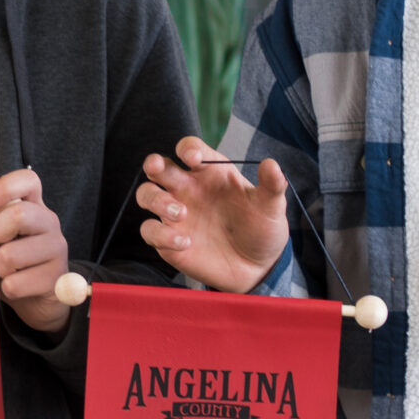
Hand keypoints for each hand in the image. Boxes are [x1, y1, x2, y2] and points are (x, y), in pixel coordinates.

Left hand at [0, 170, 73, 333]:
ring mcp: (57, 251)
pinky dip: (7, 288)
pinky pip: (15, 284)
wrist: (37, 299)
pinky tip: (16, 285)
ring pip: (10, 255)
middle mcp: (50, 224)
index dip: (4, 187)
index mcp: (34, 207)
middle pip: (20, 214)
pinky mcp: (57, 279)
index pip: (29, 180)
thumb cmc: (14, 260)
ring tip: (4, 269)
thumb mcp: (0, 233)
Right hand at [135, 137, 291, 292]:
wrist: (257, 268)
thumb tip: (272, 164)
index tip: (193, 159)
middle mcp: (188, 189)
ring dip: (155, 199)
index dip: (187, 149)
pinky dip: (162, 235)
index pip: (190, 149)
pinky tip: (185, 243)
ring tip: (180, 213)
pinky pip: (151, 230)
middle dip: (154, 163)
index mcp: (210, 173)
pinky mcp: (167, 240)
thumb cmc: (261, 230)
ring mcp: (174, 214)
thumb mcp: (271, 207)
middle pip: (159, 167)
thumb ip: (271, 185)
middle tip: (157, 167)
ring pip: (147, 194)